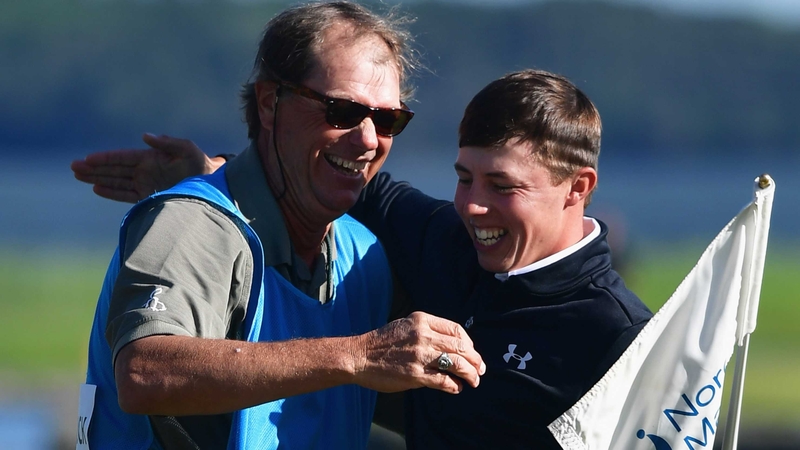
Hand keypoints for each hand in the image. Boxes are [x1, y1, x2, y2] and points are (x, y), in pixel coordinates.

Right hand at [70, 133, 222, 202]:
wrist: (212, 185)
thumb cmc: (201, 165)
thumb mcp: (187, 149)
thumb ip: (168, 142)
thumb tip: (145, 136)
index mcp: (150, 157)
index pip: (122, 157)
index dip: (105, 158)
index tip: (87, 158)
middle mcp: (145, 170)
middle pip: (114, 169)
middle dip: (94, 168)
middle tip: (73, 167)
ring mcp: (146, 184)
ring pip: (116, 181)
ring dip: (98, 179)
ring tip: (78, 176)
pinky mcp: (150, 196)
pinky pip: (127, 195)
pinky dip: (112, 192)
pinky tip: (97, 189)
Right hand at [353, 311, 485, 394]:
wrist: (360, 356)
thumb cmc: (382, 342)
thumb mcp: (406, 326)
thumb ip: (427, 331)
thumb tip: (450, 345)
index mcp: (422, 321)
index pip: (456, 329)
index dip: (469, 343)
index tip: (472, 352)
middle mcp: (423, 335)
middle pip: (461, 347)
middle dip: (475, 360)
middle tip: (480, 369)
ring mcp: (420, 355)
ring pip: (457, 363)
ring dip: (470, 374)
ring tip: (473, 381)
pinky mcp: (416, 374)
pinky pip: (444, 380)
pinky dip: (454, 386)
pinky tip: (455, 388)